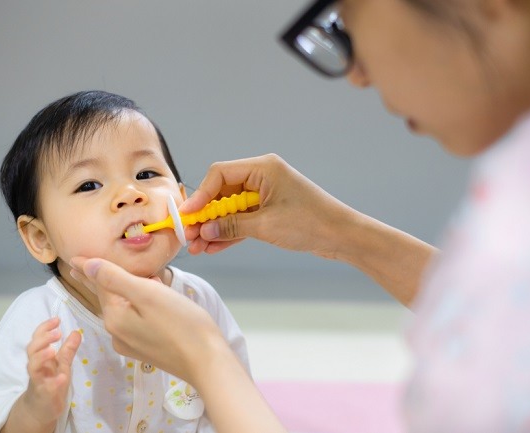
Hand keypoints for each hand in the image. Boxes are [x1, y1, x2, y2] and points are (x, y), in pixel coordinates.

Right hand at [21, 318, 80, 427]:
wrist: (41, 409)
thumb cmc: (51, 383)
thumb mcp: (62, 365)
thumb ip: (67, 350)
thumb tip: (76, 332)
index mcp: (41, 357)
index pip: (38, 338)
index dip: (44, 328)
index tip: (56, 319)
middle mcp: (37, 367)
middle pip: (31, 349)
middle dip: (42, 339)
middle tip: (57, 333)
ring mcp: (38, 380)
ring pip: (32, 367)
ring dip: (41, 357)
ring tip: (52, 350)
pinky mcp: (43, 394)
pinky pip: (46, 388)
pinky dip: (54, 382)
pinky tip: (62, 377)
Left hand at [70, 257, 289, 432]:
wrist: (207, 361)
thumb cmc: (181, 323)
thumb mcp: (147, 294)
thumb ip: (115, 278)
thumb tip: (86, 265)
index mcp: (114, 317)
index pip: (98, 285)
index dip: (89, 268)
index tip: (75, 258)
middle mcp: (117, 333)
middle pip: (108, 298)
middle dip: (100, 281)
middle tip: (83, 267)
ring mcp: (131, 344)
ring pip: (123, 308)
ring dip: (124, 291)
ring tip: (124, 275)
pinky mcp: (146, 349)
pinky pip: (134, 320)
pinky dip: (136, 305)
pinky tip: (150, 296)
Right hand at [181, 153, 351, 258]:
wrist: (342, 236)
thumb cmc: (311, 223)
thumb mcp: (266, 225)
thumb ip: (231, 226)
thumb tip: (204, 230)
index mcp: (263, 168)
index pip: (220, 174)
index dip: (201, 195)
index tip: (187, 215)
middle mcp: (262, 177)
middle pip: (222, 192)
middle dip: (205, 216)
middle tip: (188, 235)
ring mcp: (265, 195)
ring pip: (230, 209)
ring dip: (214, 228)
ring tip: (197, 247)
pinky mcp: (269, 211)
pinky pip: (242, 220)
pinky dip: (229, 233)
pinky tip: (213, 247)